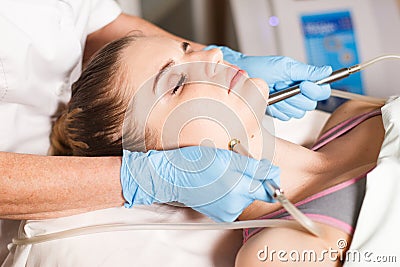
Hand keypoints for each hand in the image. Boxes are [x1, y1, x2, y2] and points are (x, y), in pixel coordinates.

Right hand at [120, 146, 279, 221]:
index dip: (269, 177)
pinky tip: (218, 184)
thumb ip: (255, 168)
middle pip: (256, 192)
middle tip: (233, 166)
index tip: (263, 169)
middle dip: (250, 178)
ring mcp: (227, 212)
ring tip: (222, 175)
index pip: (270, 189)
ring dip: (240, 185)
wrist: (172, 177)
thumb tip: (274, 174)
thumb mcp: (229, 158)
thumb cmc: (195, 163)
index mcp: (238, 190)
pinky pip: (235, 203)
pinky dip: (231, 193)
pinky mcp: (220, 215)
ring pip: (245, 197)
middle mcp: (234, 206)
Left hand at [206, 45, 331, 119]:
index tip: (302, 84)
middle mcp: (299, 93)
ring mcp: (290, 104)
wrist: (243, 77)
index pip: (323, 91)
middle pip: (311, 104)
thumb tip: (327, 71)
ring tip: (274, 91)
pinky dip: (277, 109)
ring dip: (285, 103)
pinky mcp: (280, 112)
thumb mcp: (284, 66)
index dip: (315, 90)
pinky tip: (270, 100)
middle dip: (295, 96)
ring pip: (298, 113)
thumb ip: (306, 71)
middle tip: (281, 86)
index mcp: (304, 80)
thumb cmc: (261, 68)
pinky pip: (285, 117)